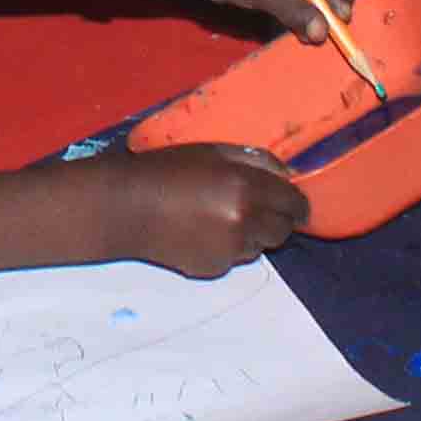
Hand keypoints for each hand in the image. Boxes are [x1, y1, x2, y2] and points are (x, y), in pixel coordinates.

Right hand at [106, 140, 312, 277]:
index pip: (295, 203)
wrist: (125, 208)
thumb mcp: (212, 151)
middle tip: (255, 207)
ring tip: (220, 217)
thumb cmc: (166, 170)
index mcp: (246, 187)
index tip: (291, 203)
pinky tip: (202, 232)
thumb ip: (255, 160)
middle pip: (283, 230)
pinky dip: (229, 248)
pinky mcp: (214, 269)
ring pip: (260, 246)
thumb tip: (287, 175)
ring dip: (252, 234)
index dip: (296, 203)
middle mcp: (244, 222)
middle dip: (276, 219)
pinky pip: (235, 258)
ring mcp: (230, 250)